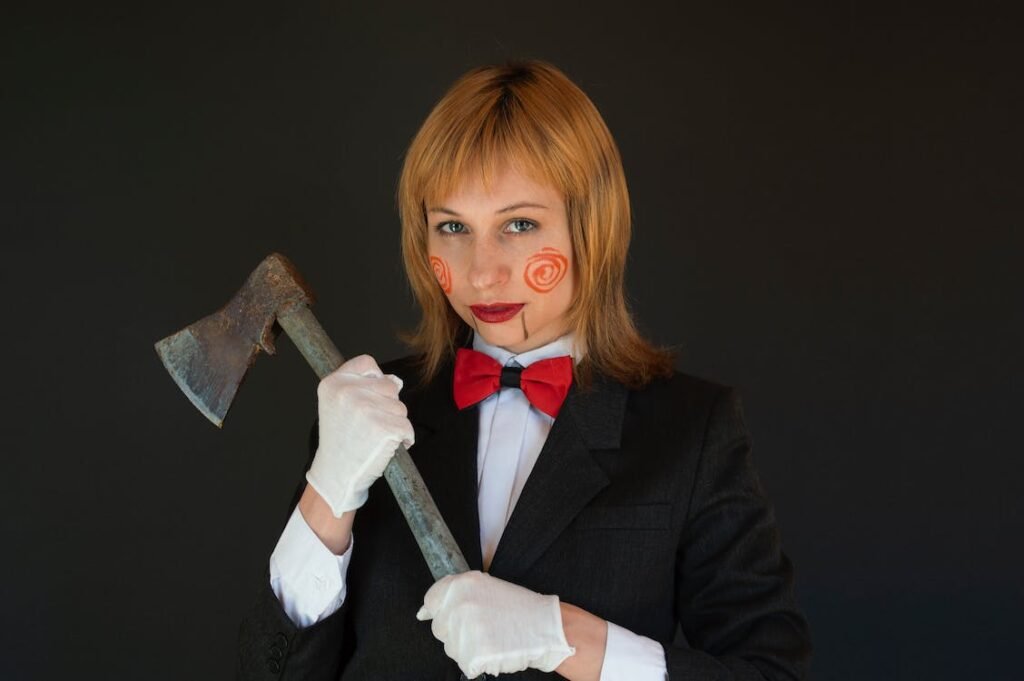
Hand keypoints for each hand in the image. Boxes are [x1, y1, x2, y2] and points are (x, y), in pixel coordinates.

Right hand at [305, 354, 413, 516]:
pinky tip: (385, 446)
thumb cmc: (341, 441)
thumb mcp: (338, 405)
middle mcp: (347, 393)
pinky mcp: (382, 428)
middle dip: (387, 404)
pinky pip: (407, 426)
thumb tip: (396, 380)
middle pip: (390, 385)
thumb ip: (363, 386)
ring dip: (394, 423)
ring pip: (400, 407)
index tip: (367, 398)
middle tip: (368, 425)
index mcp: (333, 383)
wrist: (336, 474)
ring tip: (373, 437)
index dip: (374, 379)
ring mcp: (365, 410)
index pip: (367, 363)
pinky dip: (403, 438)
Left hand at [416, 571, 575, 677]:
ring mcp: (465, 629)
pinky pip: (465, 664)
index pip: (432, 600)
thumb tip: (424, 612)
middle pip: (440, 628)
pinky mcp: (473, 652)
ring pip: (451, 648)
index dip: (441, 611)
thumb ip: (455, 597)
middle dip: (456, 632)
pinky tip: (495, 649)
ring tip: (492, 637)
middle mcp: (460, 604)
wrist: (547, 628)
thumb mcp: (486, 588)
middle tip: (484, 628)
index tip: (453, 618)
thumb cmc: (519, 609)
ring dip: (467, 648)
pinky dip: (478, 662)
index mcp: (462, 584)